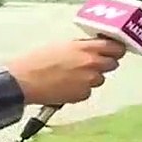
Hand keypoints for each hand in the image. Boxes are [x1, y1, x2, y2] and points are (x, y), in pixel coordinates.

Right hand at [5, 37, 127, 105]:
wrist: (24, 81)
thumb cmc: (37, 61)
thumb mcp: (62, 46)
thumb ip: (81, 47)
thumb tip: (93, 49)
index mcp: (85, 48)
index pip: (115, 47)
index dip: (117, 49)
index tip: (115, 50)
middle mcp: (91, 63)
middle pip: (113, 64)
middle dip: (105, 64)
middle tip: (93, 63)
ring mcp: (88, 81)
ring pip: (100, 79)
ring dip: (92, 77)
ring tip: (73, 76)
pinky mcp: (82, 95)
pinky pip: (88, 91)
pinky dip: (81, 89)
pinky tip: (66, 86)